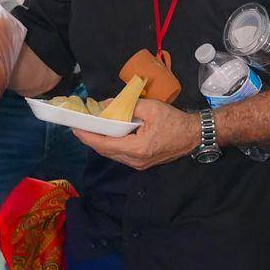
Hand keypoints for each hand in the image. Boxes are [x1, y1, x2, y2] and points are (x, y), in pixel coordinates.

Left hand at [73, 98, 200, 169]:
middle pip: (106, 151)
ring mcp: (140, 164)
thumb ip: (127, 106)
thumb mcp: (151, 108)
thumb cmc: (174, 121)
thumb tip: (106, 105)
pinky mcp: (143, 162)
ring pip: (113, 154)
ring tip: (90, 129)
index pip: (105, 144)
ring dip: (101, 142)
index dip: (88, 137)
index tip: (75, 129)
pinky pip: (121, 154)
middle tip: (79, 126)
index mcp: (137, 149)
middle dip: (91, 139)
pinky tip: (107, 134)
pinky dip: (112, 144)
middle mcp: (136, 161)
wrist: (194, 135)